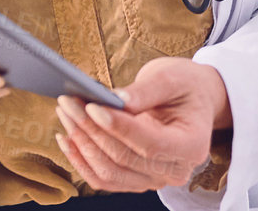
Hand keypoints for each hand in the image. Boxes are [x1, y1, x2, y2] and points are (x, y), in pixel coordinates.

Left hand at [55, 56, 229, 191]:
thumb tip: (117, 100)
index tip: (92, 106)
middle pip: (124, 159)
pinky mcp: (135, 179)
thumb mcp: (171, 78)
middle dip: (91, 130)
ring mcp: (154, 179)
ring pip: (109, 172)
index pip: (151, 144)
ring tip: (65, 113)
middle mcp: (175, 170)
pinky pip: (103, 179)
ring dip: (81, 144)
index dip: (119, 127)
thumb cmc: (184, 85)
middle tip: (68, 101)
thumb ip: (146, 91)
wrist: (191, 99)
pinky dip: (82, 160)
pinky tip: (66, 137)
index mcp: (192, 145)